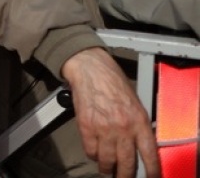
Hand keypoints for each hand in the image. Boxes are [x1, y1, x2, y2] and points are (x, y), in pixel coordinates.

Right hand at [62, 47, 159, 177]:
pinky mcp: (86, 127)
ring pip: (106, 160)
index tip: (150, 177)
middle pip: (126, 162)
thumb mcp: (135, 103)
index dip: (151, 170)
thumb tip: (140, 143)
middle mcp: (122, 127)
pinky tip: (94, 152)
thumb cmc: (112, 82)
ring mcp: (103, 129)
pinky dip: (92, 154)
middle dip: (125, 175)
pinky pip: (90, 150)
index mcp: (138, 121)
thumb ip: (138, 124)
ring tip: (106, 168)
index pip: (149, 153)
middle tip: (122, 177)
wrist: (90, 70)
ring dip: (106, 167)